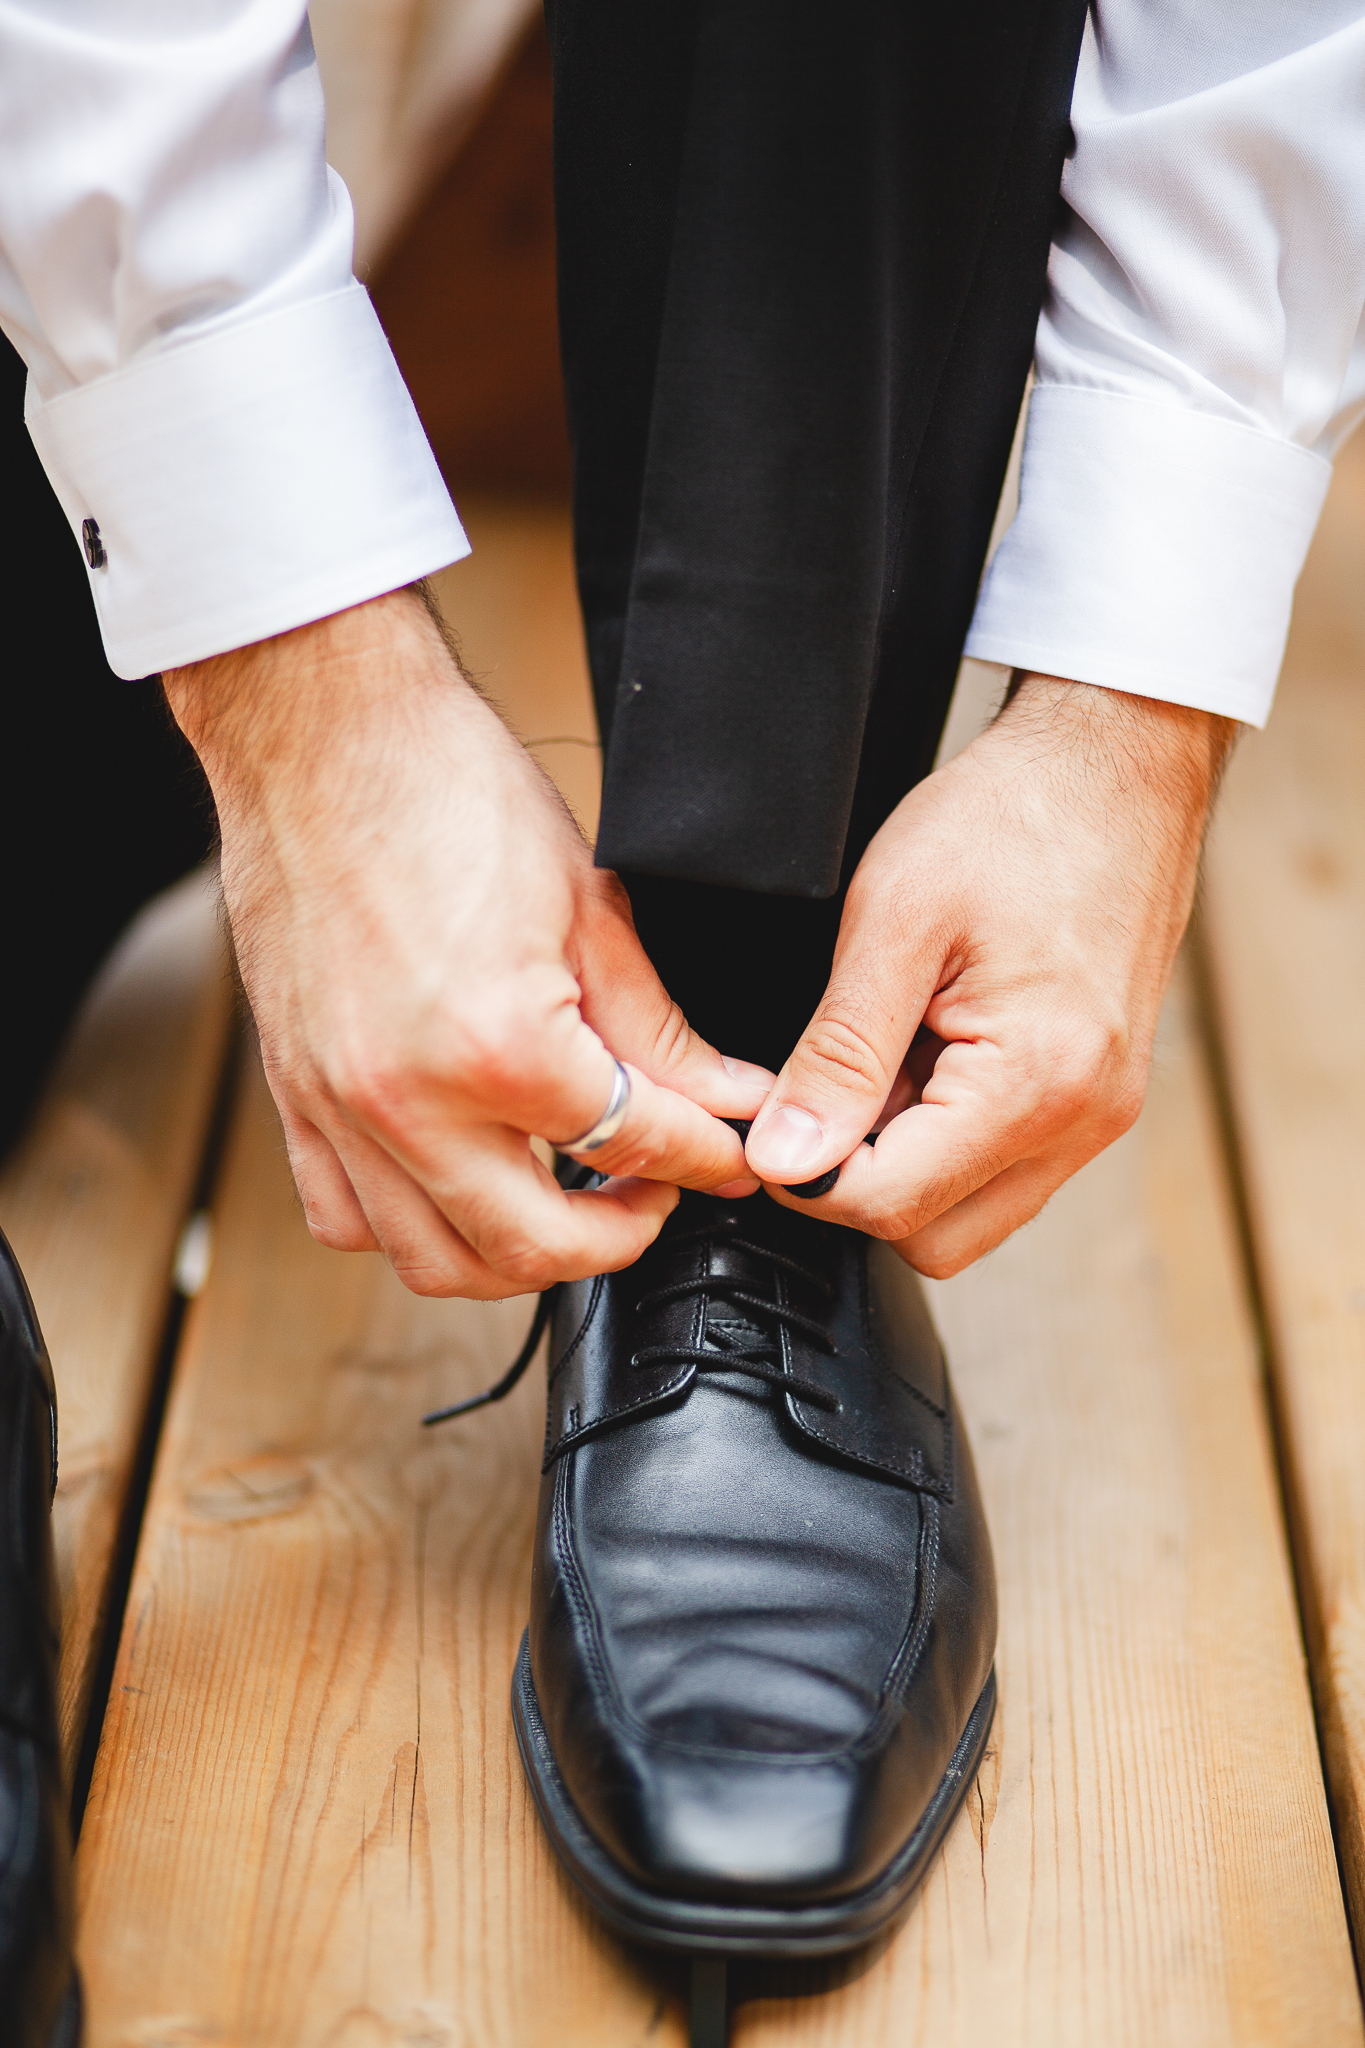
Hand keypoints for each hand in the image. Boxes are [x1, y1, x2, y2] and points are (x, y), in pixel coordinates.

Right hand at [164, 587, 769, 1298]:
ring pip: (437, 1261)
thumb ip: (659, 1029)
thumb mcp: (588, 908)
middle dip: (621, 1235)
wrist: (322, 735)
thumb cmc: (446, 789)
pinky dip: (414, 1227)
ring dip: (519, 1254)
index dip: (706, 1159)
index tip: (731, 1160)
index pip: (636, 1144)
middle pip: (535, 1245)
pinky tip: (463, 1186)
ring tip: (569, 1202)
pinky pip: (348, 1219)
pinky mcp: (296, 1096)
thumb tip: (724, 1096)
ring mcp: (340, 1108)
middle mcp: (408, 1101)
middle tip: (658, 1192)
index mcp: (498, 1047)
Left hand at [743, 675, 1235, 1274]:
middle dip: (856, 1182)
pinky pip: (1002, 1166)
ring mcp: (1097, 1116)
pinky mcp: (1095, 1098)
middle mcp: (1082, 1122)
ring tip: (880, 1056)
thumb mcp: (895, 921)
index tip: (770, 1114)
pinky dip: (945, 1135)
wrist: (1115, 762)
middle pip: (933, 1236)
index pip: (889, 1206)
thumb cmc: (1012, 817)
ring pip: (969, 1214)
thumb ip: (836, 1054)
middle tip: (821, 1087)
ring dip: (902, 1161)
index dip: (806, 1173)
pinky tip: (921, 1053)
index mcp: (1036, 1084)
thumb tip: (783, 1158)